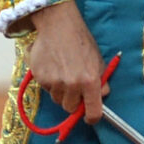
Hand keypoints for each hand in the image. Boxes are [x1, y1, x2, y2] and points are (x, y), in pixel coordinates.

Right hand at [27, 1, 108, 123]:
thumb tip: (102, 95)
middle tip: (74, 88)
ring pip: (57, 98)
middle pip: (70, 108)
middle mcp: (72, 84)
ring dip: (60, 92)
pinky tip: (53, 67)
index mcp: (90, 81)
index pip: (93, 111)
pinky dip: (50, 82)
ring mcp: (54, 82)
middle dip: (72, 101)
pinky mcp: (41, 77)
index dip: (92, 117)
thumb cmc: (80, 42)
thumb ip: (101, 80)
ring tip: (63, 73)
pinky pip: (46, 88)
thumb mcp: (97, 60)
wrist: (58, 25)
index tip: (89, 117)